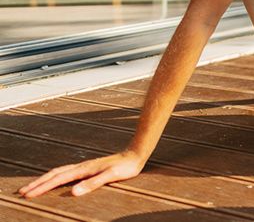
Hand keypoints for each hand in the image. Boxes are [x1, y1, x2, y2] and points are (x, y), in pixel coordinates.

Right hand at [19, 150, 146, 197]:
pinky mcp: (88, 168)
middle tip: (22, 192)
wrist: (134, 155)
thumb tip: (74, 192)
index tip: (28, 194)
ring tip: (32, 186)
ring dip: (44, 179)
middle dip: (37, 183)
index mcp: (83, 170)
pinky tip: (55, 179)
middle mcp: (80, 167)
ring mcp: (83, 166)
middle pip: (53, 174)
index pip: (57, 180)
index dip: (42, 187)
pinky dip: (55, 176)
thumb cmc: (125, 167)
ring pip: (58, 172)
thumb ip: (92, 183)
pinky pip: (65, 172)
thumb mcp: (110, 176)